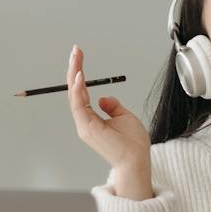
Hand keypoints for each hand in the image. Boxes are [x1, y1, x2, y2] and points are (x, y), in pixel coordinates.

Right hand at [67, 44, 151, 185]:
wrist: (136, 160)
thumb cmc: (132, 144)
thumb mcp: (124, 116)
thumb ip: (112, 106)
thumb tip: (103, 97)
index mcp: (91, 119)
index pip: (81, 92)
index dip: (79, 73)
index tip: (79, 56)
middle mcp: (84, 121)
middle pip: (74, 90)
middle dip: (74, 69)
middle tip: (75, 51)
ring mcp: (84, 125)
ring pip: (74, 95)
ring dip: (74, 74)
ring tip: (75, 58)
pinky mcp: (87, 128)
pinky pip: (78, 105)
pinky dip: (77, 89)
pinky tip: (79, 76)